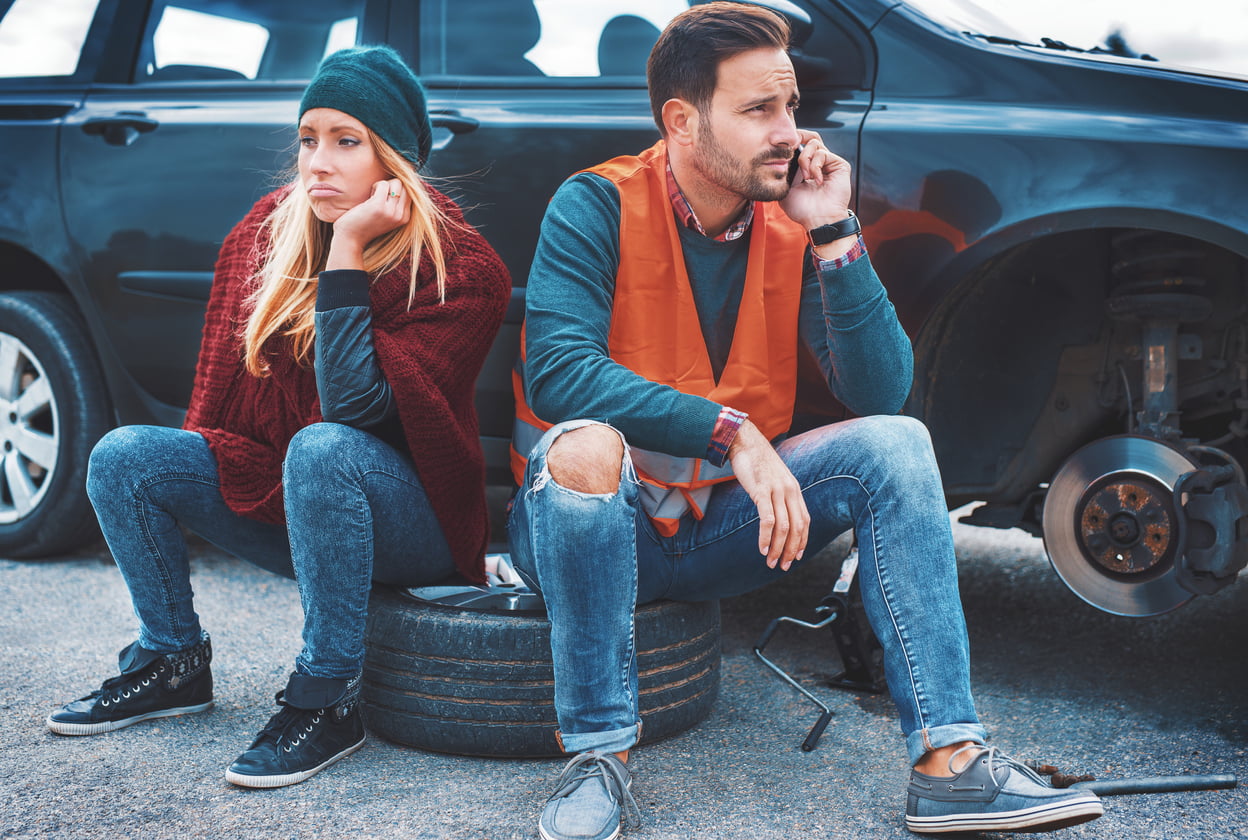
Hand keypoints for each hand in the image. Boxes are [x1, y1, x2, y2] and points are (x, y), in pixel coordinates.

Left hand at [325, 178, 410, 269]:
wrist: (350, 239)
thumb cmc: (365, 225)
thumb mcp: (386, 217)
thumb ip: (395, 205)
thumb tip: (399, 182)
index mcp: (404, 218)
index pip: (410, 193)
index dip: (396, 191)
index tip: (384, 199)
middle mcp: (401, 215)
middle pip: (406, 186)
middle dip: (392, 185)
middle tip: (379, 196)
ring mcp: (391, 211)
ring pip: (396, 183)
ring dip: (383, 185)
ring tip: (373, 197)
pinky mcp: (379, 206)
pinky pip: (383, 184)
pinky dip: (375, 186)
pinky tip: (368, 197)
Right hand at [728, 419, 809, 569]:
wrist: (745, 441)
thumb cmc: (757, 461)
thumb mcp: (775, 479)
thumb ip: (780, 495)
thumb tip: (779, 514)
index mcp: (795, 490)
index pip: (805, 521)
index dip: (803, 541)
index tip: (797, 556)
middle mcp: (790, 491)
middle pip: (797, 528)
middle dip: (792, 550)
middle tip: (783, 566)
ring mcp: (776, 490)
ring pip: (783, 527)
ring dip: (778, 548)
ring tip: (771, 561)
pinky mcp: (762, 490)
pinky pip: (767, 518)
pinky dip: (766, 536)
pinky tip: (762, 547)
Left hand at [779, 130, 852, 231]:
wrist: (818, 220)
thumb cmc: (802, 209)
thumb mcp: (784, 188)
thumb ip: (782, 171)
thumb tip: (779, 155)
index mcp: (805, 167)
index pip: (799, 144)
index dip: (790, 143)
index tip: (781, 150)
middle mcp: (817, 162)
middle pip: (809, 136)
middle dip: (797, 140)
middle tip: (790, 152)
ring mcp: (829, 163)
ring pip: (814, 143)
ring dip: (805, 159)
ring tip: (805, 176)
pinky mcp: (839, 164)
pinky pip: (823, 153)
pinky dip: (815, 166)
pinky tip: (816, 180)